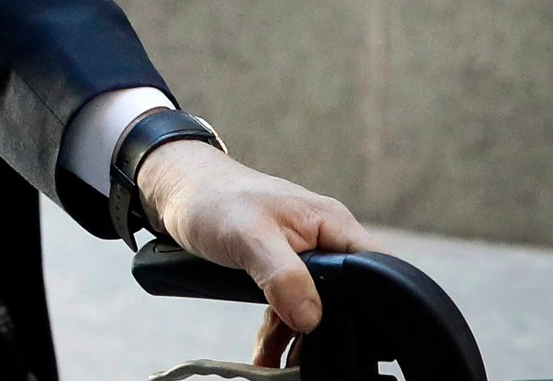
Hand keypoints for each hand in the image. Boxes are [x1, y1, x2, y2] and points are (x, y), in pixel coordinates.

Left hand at [138, 138, 366, 365]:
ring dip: (296, 337)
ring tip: (277, 362)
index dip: (374, 301)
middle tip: (305, 357)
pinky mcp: (279, 268)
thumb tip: (311, 317)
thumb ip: (284, 275)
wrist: (177, 190)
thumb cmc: (213, 198)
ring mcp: (302, 255)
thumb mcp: (249, 236)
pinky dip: (278, 330)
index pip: (375, 267)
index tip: (356, 335)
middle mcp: (323, 240)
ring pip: (315, 307)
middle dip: (327, 329)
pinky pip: (290, 306)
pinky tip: (266, 353)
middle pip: (346, 296)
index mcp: (331, 224)